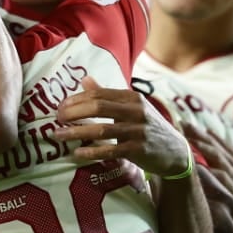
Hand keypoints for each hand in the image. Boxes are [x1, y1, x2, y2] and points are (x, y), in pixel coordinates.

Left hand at [53, 77, 189, 176]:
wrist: (175, 152)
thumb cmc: (147, 127)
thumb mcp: (131, 107)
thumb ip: (107, 94)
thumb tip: (84, 79)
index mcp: (132, 97)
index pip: (99, 94)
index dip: (76, 99)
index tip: (60, 106)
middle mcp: (135, 110)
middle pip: (98, 107)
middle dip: (73, 112)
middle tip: (57, 118)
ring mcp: (137, 130)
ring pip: (101, 129)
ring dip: (76, 132)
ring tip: (58, 135)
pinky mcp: (138, 150)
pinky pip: (110, 150)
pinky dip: (92, 152)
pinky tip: (77, 154)